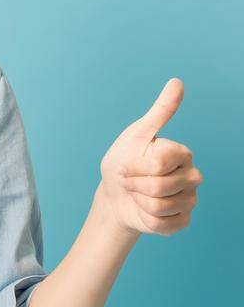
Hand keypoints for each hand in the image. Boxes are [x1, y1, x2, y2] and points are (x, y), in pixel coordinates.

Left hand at [97, 79, 202, 236]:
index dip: (134, 166)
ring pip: (160, 206)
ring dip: (138, 201)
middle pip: (159, 186)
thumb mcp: (136, 134)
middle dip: (133, 184)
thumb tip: (177, 82)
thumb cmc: (124, 161)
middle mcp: (192, 175)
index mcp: (181, 153)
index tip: (128, 163)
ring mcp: (189, 199)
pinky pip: (163, 224)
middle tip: (130, 181)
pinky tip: (144, 210)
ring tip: (137, 194)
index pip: (158, 163)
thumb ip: (160, 111)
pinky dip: (145, 218)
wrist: (114, 194)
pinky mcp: (182, 221)